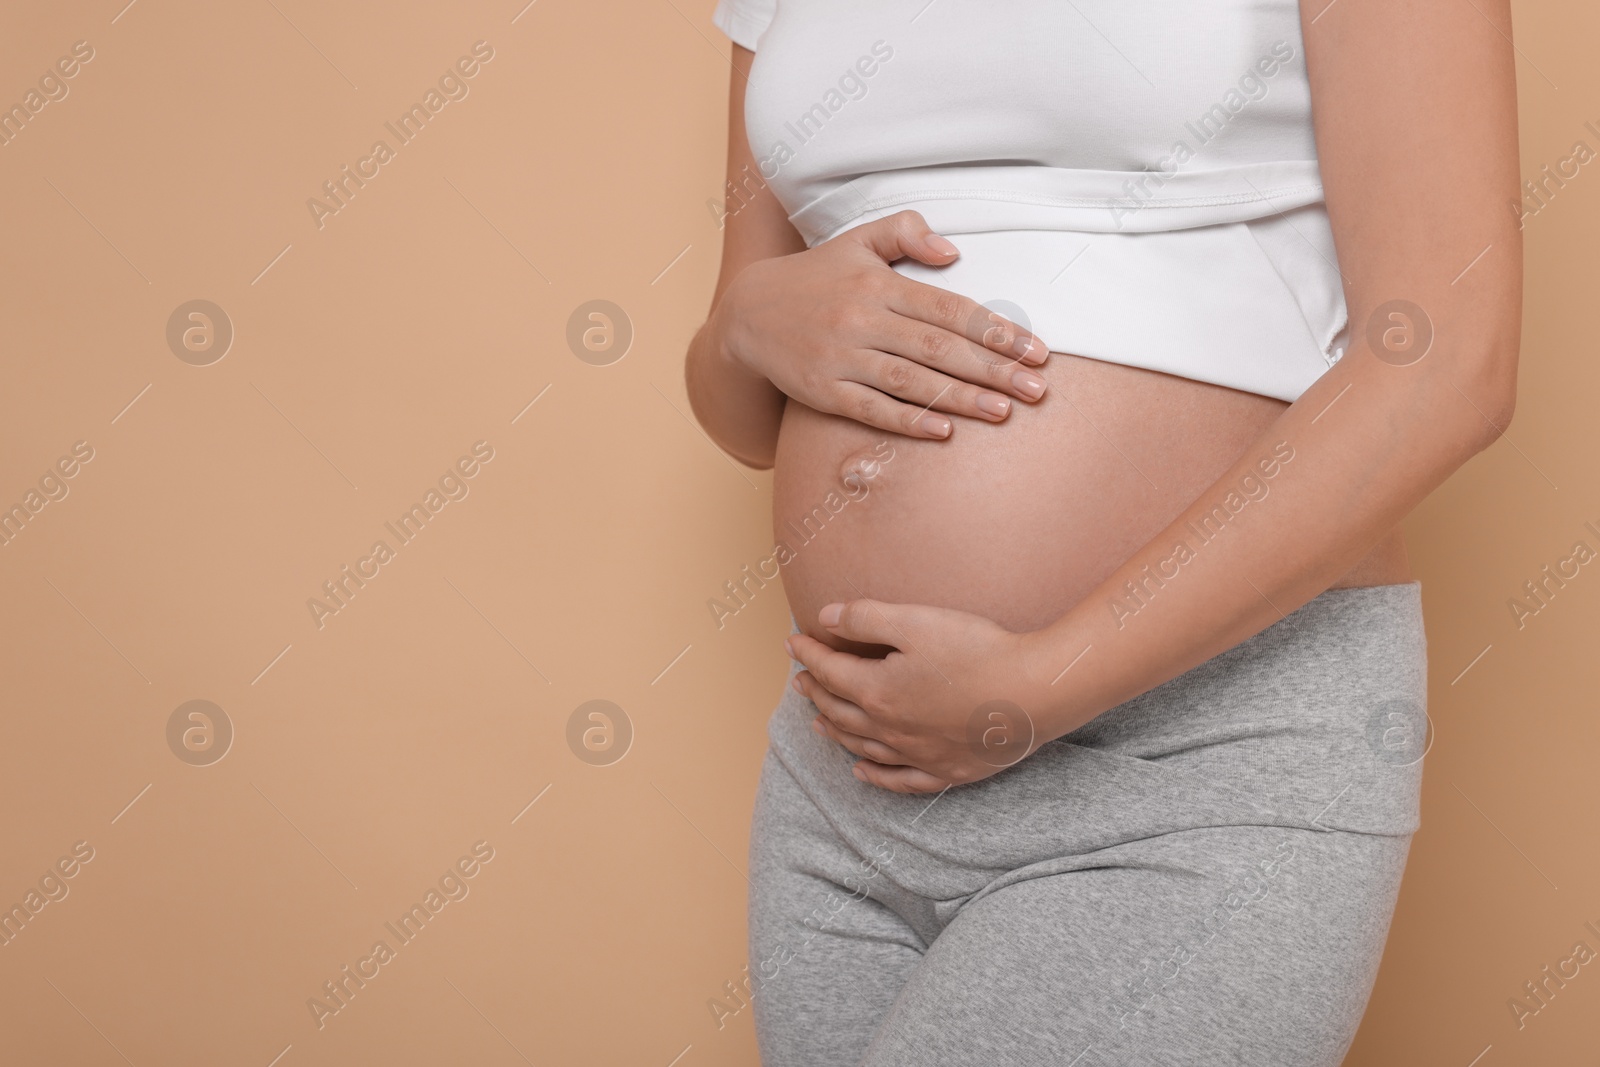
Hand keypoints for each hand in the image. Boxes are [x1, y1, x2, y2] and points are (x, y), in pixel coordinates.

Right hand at [717, 210, 1050, 438]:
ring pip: (912, 381)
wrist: (747, 314)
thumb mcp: (856, 241)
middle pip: (939, 348)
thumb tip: (953, 251)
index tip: (1034, 349)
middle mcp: (863, 321)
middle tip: (1037, 390)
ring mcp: (842, 358)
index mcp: (879, 285)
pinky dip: (907, 421)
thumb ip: (905, 232)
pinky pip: (872, 409)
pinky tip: (943, 431)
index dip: (995, 329)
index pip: (949, 308)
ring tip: (1004, 413)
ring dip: (961, 399)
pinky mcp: (823, 391)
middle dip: (993, 370)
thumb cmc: (815, 278)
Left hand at [786, 598, 1057, 792]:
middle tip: (802, 679)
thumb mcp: (916, 621)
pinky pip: (899, 780)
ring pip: (862, 747)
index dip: (809, 654)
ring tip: (818, 722)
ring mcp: (918, 755)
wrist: (1034, 692)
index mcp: (878, 691)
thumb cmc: (977, 651)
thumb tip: (826, 617)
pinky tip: (861, 772)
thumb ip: (865, 618)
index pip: (831, 672)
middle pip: (840, 711)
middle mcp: (890, 729)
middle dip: (816, 692)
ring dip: (835, 732)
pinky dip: (875, 776)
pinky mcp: (947, 770)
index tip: (793, 642)